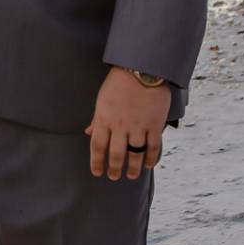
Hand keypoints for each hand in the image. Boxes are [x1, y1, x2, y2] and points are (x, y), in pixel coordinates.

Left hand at [84, 67, 171, 181]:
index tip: (97, 172)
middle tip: (114, 176)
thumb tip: (88, 132)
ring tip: (132, 175)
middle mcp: (120, 126)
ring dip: (133, 168)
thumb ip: (97, 118)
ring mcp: (138, 126)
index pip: (97, 147)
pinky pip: (153, 147)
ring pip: (135, 154)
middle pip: (116, 154)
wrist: (142, 68)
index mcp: (104, 119)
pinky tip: (148, 164)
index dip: (97, 162)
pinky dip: (151, 158)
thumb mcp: (102, 99)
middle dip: (114, 168)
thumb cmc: (119, 82)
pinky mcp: (155, 124)